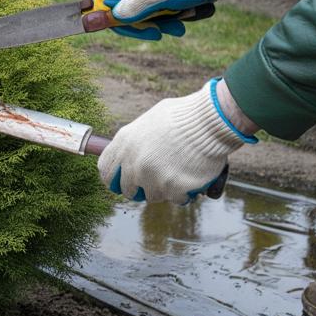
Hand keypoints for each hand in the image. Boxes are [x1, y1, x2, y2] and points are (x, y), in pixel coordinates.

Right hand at [92, 0, 255, 40]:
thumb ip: (136, 4)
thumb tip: (114, 17)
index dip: (102, 10)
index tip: (111, 26)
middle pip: (121, 7)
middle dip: (138, 22)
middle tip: (155, 33)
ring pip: (140, 13)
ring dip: (156, 24)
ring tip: (177, 28)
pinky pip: (156, 13)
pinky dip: (166, 21)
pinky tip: (181, 25)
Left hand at [98, 79, 256, 204]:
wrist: (209, 121)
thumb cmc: (184, 116)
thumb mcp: (150, 121)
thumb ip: (137, 140)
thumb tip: (133, 151)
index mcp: (124, 143)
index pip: (106, 170)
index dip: (115, 179)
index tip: (123, 182)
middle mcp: (134, 163)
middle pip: (128, 190)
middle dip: (141, 189)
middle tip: (155, 182)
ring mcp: (152, 178)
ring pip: (153, 196)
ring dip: (165, 190)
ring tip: (179, 173)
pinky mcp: (173, 189)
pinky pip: (176, 199)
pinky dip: (184, 193)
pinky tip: (191, 179)